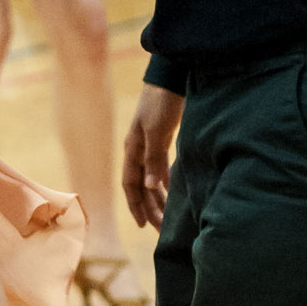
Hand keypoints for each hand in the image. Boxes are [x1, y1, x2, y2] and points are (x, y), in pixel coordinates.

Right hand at [122, 85, 183, 229]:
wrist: (171, 76)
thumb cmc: (161, 102)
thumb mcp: (156, 130)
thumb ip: (154, 159)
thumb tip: (149, 187)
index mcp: (132, 150)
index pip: (130, 185)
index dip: (136, 206)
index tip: (145, 226)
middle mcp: (138, 151)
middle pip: (142, 187)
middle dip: (151, 208)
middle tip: (163, 229)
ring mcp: (150, 145)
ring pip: (152, 179)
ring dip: (160, 198)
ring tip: (170, 216)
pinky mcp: (162, 139)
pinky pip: (162, 168)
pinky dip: (167, 182)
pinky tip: (175, 192)